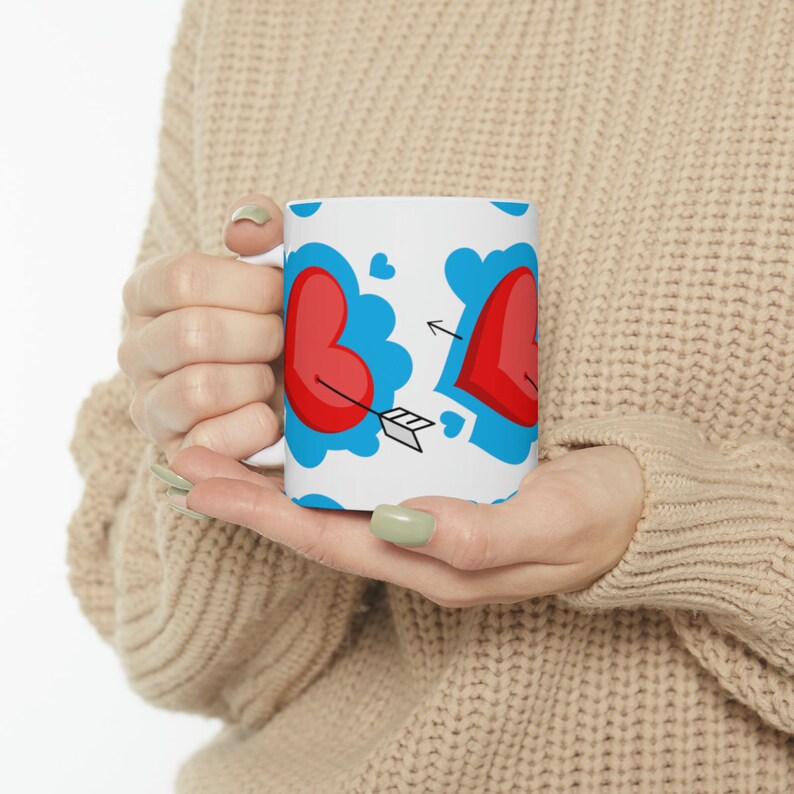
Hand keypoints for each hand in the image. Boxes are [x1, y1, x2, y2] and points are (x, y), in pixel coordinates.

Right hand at [118, 194, 285, 462]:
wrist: (291, 396)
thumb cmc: (276, 323)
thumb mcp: (274, 271)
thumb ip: (263, 232)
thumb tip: (244, 229)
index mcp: (148, 294)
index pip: (183, 278)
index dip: (248, 287)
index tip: (282, 293)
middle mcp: (135, 349)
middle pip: (194, 334)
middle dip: (260, 337)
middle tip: (285, 340)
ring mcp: (149, 405)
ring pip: (198, 388)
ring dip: (256, 382)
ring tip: (274, 379)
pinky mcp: (174, 452)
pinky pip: (209, 441)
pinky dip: (253, 427)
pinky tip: (271, 417)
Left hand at [166, 444, 644, 606]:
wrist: (641, 507)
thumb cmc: (600, 518)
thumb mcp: (549, 526)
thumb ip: (478, 536)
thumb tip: (397, 523)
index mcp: (434, 564)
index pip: (327, 541)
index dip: (260, 514)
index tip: (200, 482)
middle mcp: (418, 544)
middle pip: (317, 521)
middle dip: (250, 492)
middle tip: (191, 451)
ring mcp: (428, 516)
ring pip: (339, 497)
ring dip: (281, 471)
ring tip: (232, 432)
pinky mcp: (445, 485)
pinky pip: (373, 474)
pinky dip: (331, 452)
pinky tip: (315, 420)